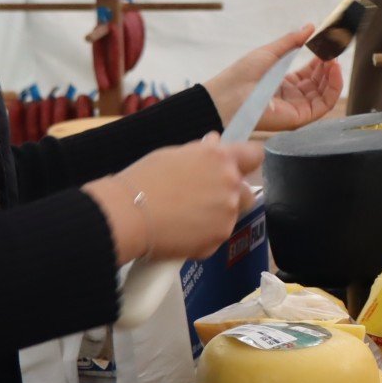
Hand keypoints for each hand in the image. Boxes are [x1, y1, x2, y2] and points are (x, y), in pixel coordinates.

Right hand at [85, 134, 265, 262]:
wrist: (127, 214)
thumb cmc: (144, 179)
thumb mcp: (172, 154)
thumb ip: (201, 152)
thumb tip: (215, 143)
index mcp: (221, 158)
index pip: (254, 154)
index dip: (246, 160)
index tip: (238, 165)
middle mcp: (230, 185)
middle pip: (246, 190)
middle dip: (230, 193)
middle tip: (202, 196)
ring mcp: (227, 214)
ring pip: (231, 215)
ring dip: (216, 215)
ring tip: (185, 215)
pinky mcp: (218, 239)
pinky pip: (217, 235)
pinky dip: (204, 234)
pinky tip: (180, 230)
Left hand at [204, 24, 343, 132]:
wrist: (229, 95)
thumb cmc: (242, 74)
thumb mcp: (271, 52)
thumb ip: (292, 41)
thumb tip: (310, 27)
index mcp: (283, 84)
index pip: (309, 74)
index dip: (320, 60)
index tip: (328, 45)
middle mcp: (292, 98)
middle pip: (319, 83)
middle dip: (328, 67)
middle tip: (334, 51)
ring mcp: (297, 108)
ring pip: (325, 93)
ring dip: (333, 75)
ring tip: (334, 59)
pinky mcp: (300, 117)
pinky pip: (324, 104)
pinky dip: (334, 87)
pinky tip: (334, 70)